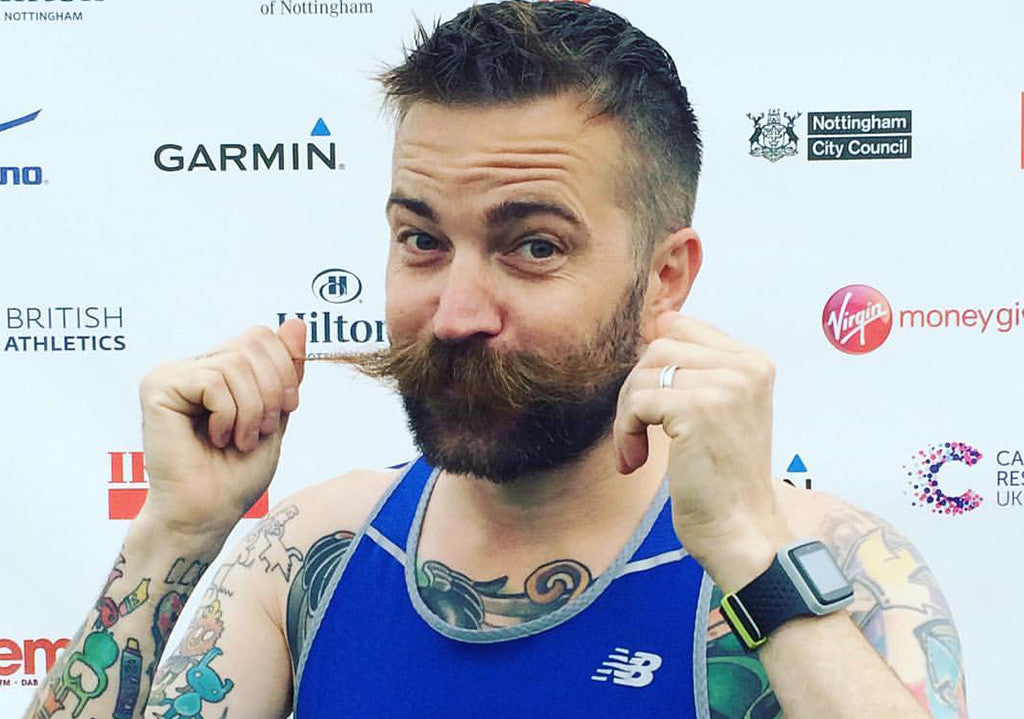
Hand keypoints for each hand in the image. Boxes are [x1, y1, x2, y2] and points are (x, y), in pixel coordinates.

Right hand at [137, 320, 305, 537]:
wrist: (207, 514)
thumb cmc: (236, 474)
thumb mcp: (276, 413)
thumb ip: (285, 369)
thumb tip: (294, 322)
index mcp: (220, 370)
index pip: (262, 337)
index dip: (285, 369)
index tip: (286, 409)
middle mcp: (194, 366)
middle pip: (252, 342)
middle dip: (272, 390)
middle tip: (263, 430)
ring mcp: (173, 374)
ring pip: (236, 363)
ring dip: (252, 410)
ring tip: (241, 440)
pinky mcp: (158, 387)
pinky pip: (213, 381)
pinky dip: (229, 415)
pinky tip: (217, 438)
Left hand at [613, 312, 791, 590]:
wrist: (740, 530)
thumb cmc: (722, 477)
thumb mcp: (721, 410)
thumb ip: (698, 367)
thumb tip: (659, 322)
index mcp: (754, 362)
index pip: (682, 328)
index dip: (654, 365)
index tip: (652, 406)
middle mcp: (746, 367)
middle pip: (658, 349)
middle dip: (635, 390)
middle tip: (636, 432)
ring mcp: (725, 386)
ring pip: (643, 374)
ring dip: (627, 415)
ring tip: (635, 450)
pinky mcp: (698, 409)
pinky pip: (637, 403)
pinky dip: (625, 433)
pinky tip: (635, 461)